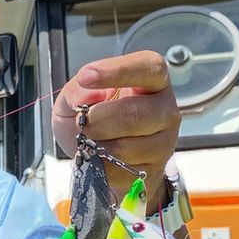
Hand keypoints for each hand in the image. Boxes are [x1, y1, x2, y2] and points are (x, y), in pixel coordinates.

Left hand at [52, 51, 179, 210]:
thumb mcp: (73, 98)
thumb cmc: (92, 120)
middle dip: (99, 120)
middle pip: (136, 113)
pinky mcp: (154, 169)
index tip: (86, 77)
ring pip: (128, 146)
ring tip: (90, 141)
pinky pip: (122, 171)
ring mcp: (164, 141)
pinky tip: (98, 158)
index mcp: (151, 81)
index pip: (148, 67)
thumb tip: (87, 92)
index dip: (118, 71)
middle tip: (83, 123)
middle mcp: (165, 109)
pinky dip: (101, 166)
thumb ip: (76, 90)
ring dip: (98, 145)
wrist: (94, 158)